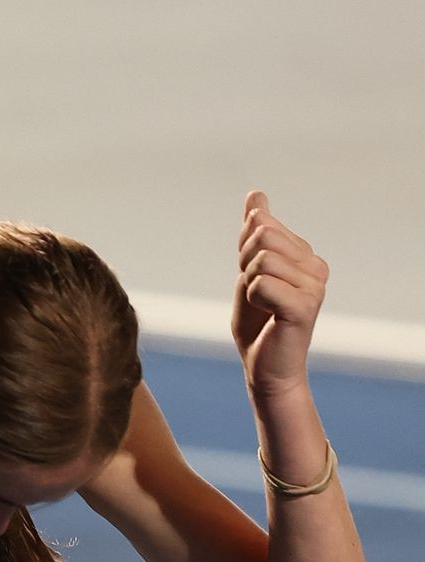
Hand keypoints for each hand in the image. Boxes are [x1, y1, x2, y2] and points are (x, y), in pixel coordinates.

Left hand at [232, 191, 327, 397]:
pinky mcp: (306, 305)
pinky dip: (253, 300)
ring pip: (260, 261)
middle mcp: (316, 266)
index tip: (256, 279)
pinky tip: (269, 316)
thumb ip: (254, 233)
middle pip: (261, 237)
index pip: (261, 226)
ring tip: (263, 306)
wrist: (265, 368)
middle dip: (245, 265)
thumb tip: (256, 194)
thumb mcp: (250, 270)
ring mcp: (315, 285)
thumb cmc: (258, 324)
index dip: (244, 252)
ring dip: (249, 284)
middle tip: (257, 294)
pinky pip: (261, 284)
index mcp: (305, 254)